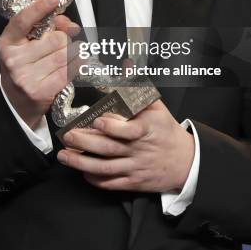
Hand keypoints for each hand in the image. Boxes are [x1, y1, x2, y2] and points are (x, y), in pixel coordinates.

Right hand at [0, 0, 80, 128]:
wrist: (15, 102)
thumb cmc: (24, 65)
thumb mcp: (26, 43)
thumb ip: (46, 27)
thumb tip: (70, 25)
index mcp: (7, 42)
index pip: (22, 20)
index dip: (39, 7)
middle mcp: (13, 59)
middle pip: (55, 39)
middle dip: (65, 38)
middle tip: (64, 42)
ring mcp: (26, 77)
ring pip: (64, 54)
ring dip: (73, 52)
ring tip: (69, 54)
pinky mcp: (40, 91)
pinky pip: (69, 71)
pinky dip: (77, 64)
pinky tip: (75, 63)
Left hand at [57, 100, 194, 192]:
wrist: (185, 161)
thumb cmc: (166, 130)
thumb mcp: (157, 107)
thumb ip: (138, 87)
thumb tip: (127, 66)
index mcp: (146, 129)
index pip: (128, 130)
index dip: (112, 127)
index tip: (96, 120)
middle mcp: (139, 150)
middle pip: (110, 149)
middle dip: (86, 143)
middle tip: (68, 136)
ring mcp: (135, 167)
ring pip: (106, 168)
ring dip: (82, 163)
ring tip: (65, 156)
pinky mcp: (133, 182)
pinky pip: (111, 183)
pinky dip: (95, 179)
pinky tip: (82, 171)